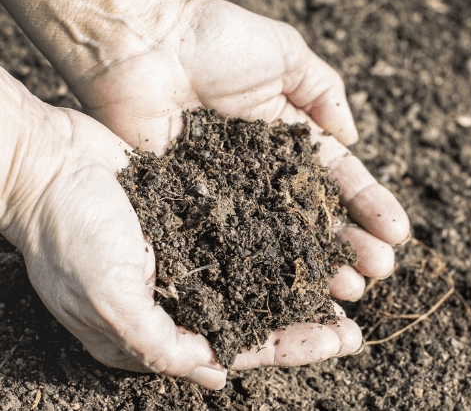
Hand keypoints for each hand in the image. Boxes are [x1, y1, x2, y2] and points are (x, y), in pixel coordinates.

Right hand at [0, 74, 362, 389]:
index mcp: (158, 329)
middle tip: (358, 315)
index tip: (342, 340)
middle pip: (259, 316)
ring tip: (350, 276)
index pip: (239, 348)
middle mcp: (181, 297)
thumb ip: (156, 342)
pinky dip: (284, 236)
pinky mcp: (195, 218)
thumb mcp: (105, 297)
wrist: (46, 161)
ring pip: (262, 275)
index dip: (293, 346)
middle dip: (309, 320)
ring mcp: (190, 256)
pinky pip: (250, 233)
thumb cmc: (66, 232)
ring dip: (304, 278)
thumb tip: (217, 376)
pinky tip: (317, 231)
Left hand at [68, 0, 408, 299]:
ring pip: (281, 237)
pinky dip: (257, 267)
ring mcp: (229, 192)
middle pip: (318, 216)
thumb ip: (325, 91)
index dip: (371, 206)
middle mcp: (266, 170)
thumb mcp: (286, 52)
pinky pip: (229, 241)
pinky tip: (285, 289)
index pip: (341, 178)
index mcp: (292, 135)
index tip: (398, 234)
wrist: (140, 43)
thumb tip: (354, 137)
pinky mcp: (189, 205)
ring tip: (348, 289)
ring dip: (316, 265)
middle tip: (379, 272)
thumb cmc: (214, 40)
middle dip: (353, 244)